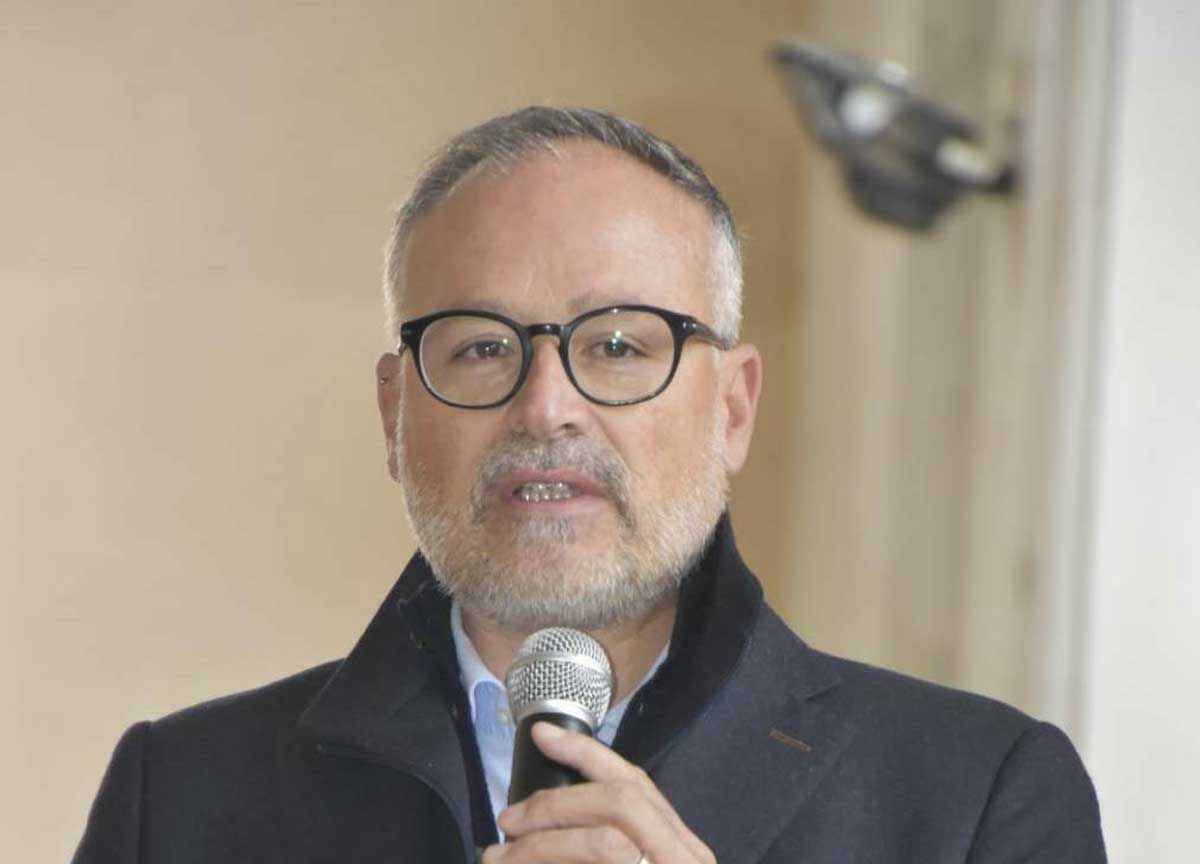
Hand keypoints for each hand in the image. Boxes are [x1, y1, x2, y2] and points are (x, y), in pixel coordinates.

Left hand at [482, 721, 714, 863]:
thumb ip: (615, 845)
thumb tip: (546, 826)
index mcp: (684, 849)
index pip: (636, 783)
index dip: (587, 752)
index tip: (542, 733)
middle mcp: (686, 860)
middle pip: (621, 803)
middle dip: (557, 803)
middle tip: (509, 819)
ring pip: (606, 844)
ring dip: (546, 845)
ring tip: (501, 857)